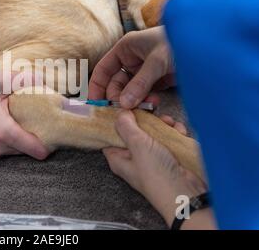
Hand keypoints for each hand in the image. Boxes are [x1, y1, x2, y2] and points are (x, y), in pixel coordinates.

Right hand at [0, 73, 49, 162]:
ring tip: (11, 121)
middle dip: (32, 137)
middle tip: (32, 120)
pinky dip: (2, 143)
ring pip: (13, 151)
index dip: (48, 143)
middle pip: (26, 149)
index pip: (36, 149)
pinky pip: (0, 152)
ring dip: (16, 140)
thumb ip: (22, 80)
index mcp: (3, 131)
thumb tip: (43, 81)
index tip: (53, 134)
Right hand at [89, 26, 174, 108]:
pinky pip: (143, 94)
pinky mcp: (156, 81)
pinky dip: (146, 101)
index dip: (97, 86)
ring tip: (147, 105)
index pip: (103, 69)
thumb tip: (123, 104)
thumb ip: (140, 83)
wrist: (208, 44)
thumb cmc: (180, 42)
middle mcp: (131, 60)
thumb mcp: (157, 62)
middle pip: (116, 83)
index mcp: (125, 49)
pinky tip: (153, 104)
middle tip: (126, 109)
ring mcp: (143, 71)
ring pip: (130, 91)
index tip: (95, 104)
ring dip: (135, 100)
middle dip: (120, 97)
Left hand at [104, 111, 214, 228]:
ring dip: (162, 125)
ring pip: (153, 132)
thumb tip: (119, 113)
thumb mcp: (138, 145)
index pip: (110, 135)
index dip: (115, 120)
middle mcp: (134, 157)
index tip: (122, 106)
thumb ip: (126, 127)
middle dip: (144, 120)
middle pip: (133, 130)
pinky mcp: (170, 155)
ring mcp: (153, 156)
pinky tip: (179, 131)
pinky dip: (174, 132)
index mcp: (119, 158)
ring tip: (168, 123)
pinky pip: (169, 137)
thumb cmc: (158, 175)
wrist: (189, 193)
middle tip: (150, 111)